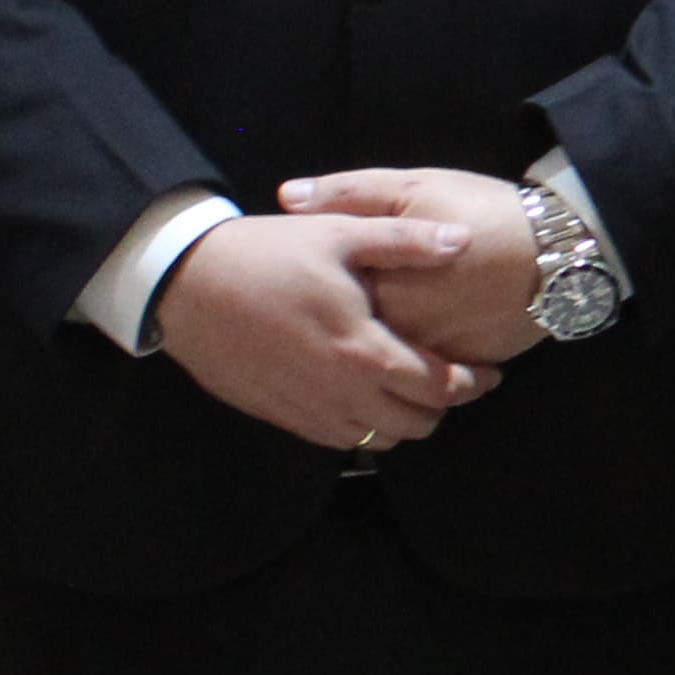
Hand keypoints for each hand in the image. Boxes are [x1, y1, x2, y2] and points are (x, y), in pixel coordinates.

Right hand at [155, 209, 494, 450]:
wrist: (186, 284)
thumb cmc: (267, 253)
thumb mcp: (339, 234)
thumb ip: (406, 242)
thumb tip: (463, 241)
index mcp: (363, 350)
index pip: (438, 389)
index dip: (472, 384)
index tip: (489, 373)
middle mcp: (340, 392)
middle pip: (414, 425)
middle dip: (440, 407)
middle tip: (449, 380)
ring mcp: (307, 410)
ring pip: (376, 440)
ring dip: (399, 420)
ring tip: (406, 388)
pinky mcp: (279, 416)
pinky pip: (336, 440)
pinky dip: (360, 426)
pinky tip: (360, 394)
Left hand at [285, 166, 546, 364]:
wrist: (558, 252)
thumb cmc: (482, 212)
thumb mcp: (415, 187)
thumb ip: (349, 193)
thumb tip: (286, 197)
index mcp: (376, 282)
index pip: (322, 291)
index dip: (312, 281)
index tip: (309, 268)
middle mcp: (396, 328)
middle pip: (346, 330)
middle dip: (336, 316)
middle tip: (339, 294)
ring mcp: (426, 355)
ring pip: (382, 357)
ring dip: (369, 342)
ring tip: (377, 316)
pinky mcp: (455, 368)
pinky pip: (416, 372)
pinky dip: (407, 357)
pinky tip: (410, 332)